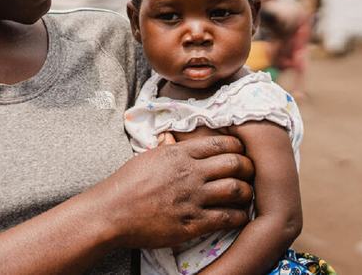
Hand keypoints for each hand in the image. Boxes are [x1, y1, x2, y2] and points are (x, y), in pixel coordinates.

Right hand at [89, 135, 253, 248]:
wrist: (111, 213)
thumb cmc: (126, 184)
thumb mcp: (148, 157)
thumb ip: (167, 148)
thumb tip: (172, 137)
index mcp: (180, 154)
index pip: (221, 144)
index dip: (238, 148)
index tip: (241, 154)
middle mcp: (190, 173)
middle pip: (235, 164)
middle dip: (248, 168)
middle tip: (251, 174)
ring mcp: (192, 198)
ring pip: (236, 190)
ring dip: (247, 193)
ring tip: (247, 196)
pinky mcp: (192, 223)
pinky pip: (227, 217)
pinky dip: (239, 216)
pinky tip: (240, 216)